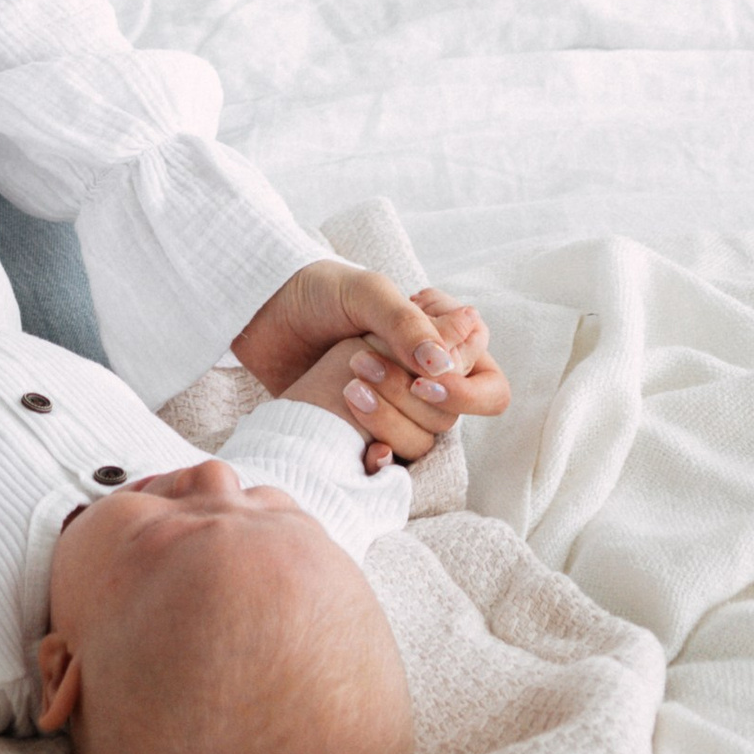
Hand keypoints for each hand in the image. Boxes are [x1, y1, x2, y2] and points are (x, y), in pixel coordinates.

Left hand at [276, 293, 509, 472]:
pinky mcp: (365, 432)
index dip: (464, 392)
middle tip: (360, 362)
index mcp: (444, 344)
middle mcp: (428, 382)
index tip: (422, 379)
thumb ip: (407, 323)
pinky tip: (363, 449)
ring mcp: (398, 410)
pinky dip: (379, 458)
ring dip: (388, 421)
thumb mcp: (366, 293)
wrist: (264, 314)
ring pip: (422, 443)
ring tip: (346, 386)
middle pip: (452, 419)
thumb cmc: (320, 292)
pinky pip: (389, 462)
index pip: (489, 386)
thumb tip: (442, 368)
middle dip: (408, 397)